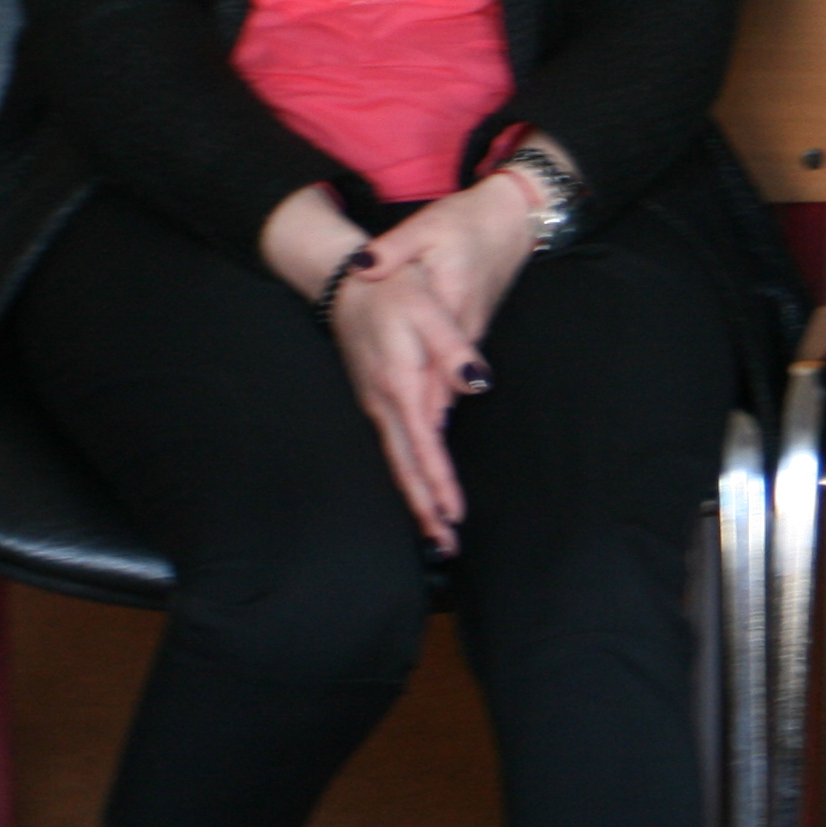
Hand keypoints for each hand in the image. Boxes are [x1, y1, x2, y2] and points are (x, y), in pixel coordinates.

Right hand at [259, 174, 538, 548]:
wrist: (346, 279)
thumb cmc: (392, 289)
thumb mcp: (428, 307)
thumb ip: (453, 348)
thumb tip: (478, 384)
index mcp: (398, 384)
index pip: (423, 446)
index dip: (438, 483)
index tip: (454, 516)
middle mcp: (383, 402)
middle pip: (404, 466)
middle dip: (424, 509)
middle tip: (445, 546)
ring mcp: (376, 402)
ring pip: (397, 460)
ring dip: (416, 496)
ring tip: (436, 529)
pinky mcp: (376, 397)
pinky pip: (394, 445)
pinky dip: (408, 471)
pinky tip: (419, 485)